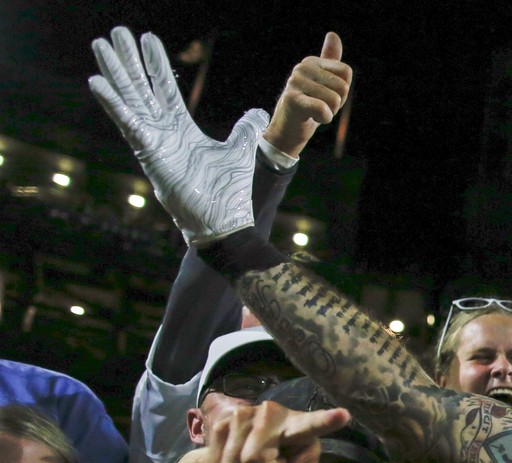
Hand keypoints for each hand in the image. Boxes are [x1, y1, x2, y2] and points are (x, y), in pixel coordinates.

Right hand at [89, 27, 267, 244]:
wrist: (224, 222)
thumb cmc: (229, 192)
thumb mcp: (241, 150)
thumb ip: (244, 129)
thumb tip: (255, 113)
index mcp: (181, 130)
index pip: (164, 88)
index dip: (155, 64)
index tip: (147, 39)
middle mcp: (162, 132)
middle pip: (141, 87)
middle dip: (128, 60)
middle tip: (116, 33)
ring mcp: (153, 142)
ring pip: (129, 99)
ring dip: (114, 72)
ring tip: (100, 45)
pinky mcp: (150, 154)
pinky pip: (127, 123)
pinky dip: (113, 103)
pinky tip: (97, 82)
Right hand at [203, 402, 350, 462]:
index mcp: (301, 429)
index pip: (313, 425)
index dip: (327, 421)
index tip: (345, 415)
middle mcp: (275, 413)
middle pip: (255, 459)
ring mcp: (247, 413)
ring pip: (236, 461)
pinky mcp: (224, 419)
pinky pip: (220, 459)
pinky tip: (235, 457)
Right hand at [264, 32, 352, 158]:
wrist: (289, 128)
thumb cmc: (310, 105)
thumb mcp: (323, 81)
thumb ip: (330, 60)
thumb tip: (333, 35)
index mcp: (312, 61)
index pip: (346, 72)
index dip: (343, 90)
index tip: (327, 95)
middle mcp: (302, 67)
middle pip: (343, 86)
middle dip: (337, 103)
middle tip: (320, 106)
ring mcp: (295, 82)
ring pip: (335, 99)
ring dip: (329, 112)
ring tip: (313, 111)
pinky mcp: (293, 99)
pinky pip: (323, 108)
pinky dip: (324, 118)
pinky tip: (312, 117)